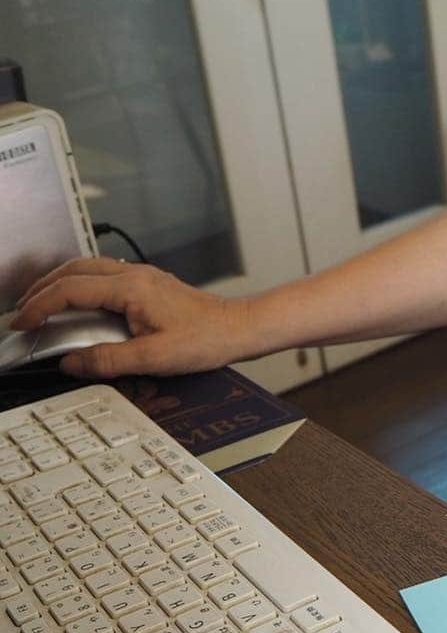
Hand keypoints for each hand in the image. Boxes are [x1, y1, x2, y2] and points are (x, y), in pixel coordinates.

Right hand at [11, 257, 244, 377]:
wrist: (238, 328)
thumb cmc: (206, 340)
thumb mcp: (153, 358)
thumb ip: (107, 360)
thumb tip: (70, 364)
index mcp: (131, 288)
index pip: (70, 289)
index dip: (39, 306)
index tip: (22, 323)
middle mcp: (134, 274)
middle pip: (73, 270)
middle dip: (42, 289)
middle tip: (23, 311)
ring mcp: (143, 276)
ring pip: (88, 268)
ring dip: (61, 283)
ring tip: (43, 306)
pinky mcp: (150, 283)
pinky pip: (105, 275)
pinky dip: (82, 285)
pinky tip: (79, 303)